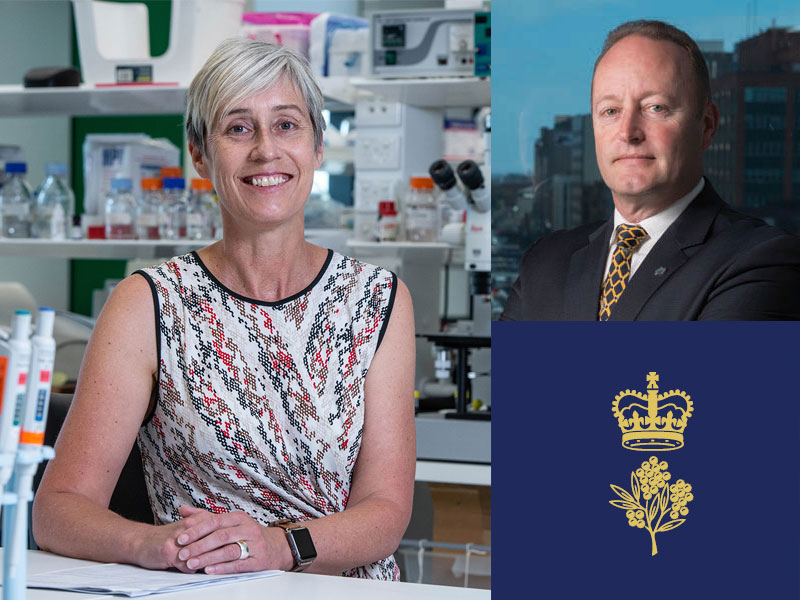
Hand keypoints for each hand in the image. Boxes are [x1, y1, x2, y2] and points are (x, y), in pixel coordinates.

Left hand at [173, 506, 292, 573]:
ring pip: (228, 551)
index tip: (181, 538)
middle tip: (182, 554)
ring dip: (207, 558)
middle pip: (220, 536)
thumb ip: (205, 516)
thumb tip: (182, 510)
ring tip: (191, 564)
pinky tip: (209, 570)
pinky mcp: (258, 560)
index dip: (197, 530)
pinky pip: (238, 565)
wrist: (277, 546)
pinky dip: (222, 568)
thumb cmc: (248, 534)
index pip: (215, 521)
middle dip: (199, 546)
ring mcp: (254, 545)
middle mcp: (247, 528)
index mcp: (238, 517)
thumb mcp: (230, 522)